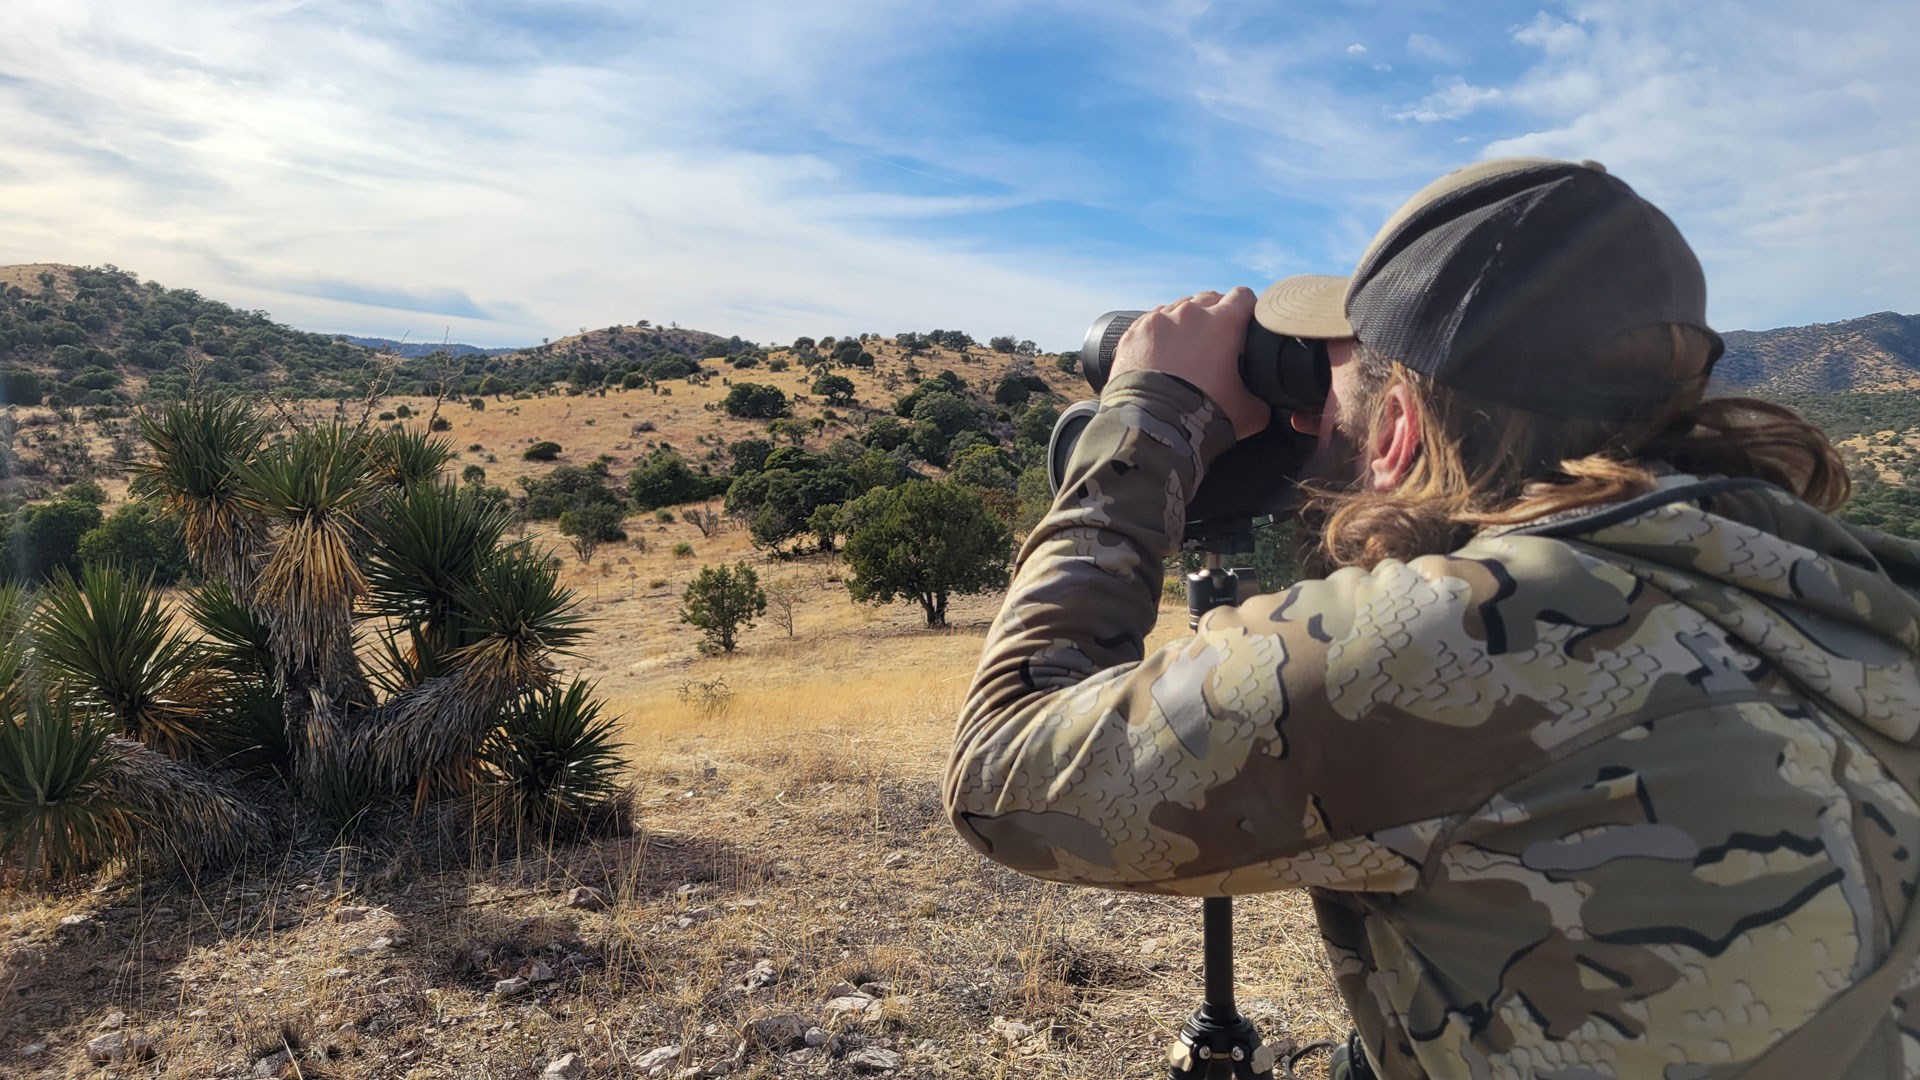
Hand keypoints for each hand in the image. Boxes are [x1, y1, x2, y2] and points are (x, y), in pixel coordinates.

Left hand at [1106, 287, 1268, 438]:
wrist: (1152, 428)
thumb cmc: (1201, 417)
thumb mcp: (1249, 413)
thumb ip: (1264, 400)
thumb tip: (1265, 403)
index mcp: (1223, 323)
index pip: (1244, 297)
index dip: (1248, 309)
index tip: (1246, 323)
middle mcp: (1190, 313)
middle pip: (1210, 299)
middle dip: (1215, 315)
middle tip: (1216, 342)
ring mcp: (1159, 319)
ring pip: (1178, 309)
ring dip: (1185, 324)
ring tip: (1185, 351)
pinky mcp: (1134, 332)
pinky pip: (1151, 322)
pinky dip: (1158, 335)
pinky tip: (1160, 356)